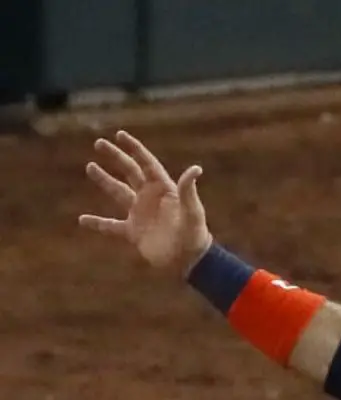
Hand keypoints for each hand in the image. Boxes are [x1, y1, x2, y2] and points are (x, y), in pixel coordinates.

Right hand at [79, 130, 211, 277]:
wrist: (189, 260)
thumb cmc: (194, 235)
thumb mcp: (192, 211)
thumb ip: (188, 191)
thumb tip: (196, 169)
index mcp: (164, 189)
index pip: (146, 163)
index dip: (134, 149)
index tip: (120, 135)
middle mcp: (150, 198)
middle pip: (130, 172)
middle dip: (116, 157)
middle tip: (99, 143)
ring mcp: (140, 214)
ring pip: (118, 192)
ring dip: (104, 180)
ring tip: (90, 167)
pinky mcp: (133, 232)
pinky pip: (111, 226)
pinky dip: (97, 223)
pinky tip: (82, 219)